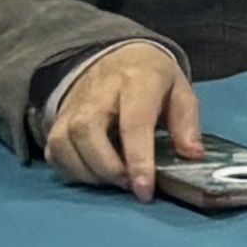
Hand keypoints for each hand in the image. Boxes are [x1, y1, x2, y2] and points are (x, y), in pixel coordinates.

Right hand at [45, 41, 205, 197]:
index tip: (144, 189)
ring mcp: (73, 106)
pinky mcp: (58, 119)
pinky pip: (54, 150)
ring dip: (89, 172)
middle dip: (108, 168)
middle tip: (130, 185)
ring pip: (64, 143)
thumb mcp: (179, 90)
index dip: (138, 159)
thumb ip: (186, 122)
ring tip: (115, 181)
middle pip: (88, 132)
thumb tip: (192, 155)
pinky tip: (95, 174)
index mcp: (137, 80)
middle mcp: (98, 92)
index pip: (133, 122)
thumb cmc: (151, 79)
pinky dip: (71, 170)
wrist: (116, 56)